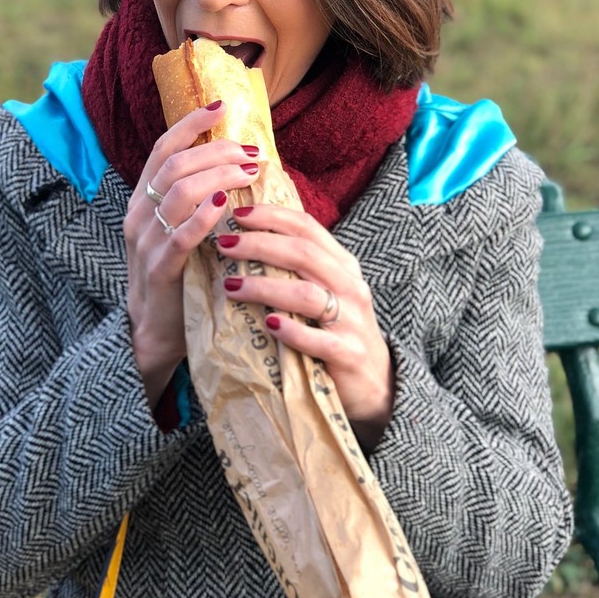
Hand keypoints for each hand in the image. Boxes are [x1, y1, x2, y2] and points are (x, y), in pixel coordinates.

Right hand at [124, 102, 261, 409]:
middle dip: (217, 151)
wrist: (157, 332)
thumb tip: (241, 161)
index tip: (222, 106)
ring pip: (179, 192)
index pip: (165, 148)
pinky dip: (202, 218)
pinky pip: (178, 237)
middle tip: (253, 153)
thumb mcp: (184, 229)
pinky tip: (224, 206)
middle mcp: (139, 214)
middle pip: (176, 165)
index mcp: (145, 199)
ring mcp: (146, 242)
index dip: (191, 124)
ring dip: (218, 176)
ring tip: (248, 172)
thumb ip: (201, 197)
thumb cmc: (181, 274)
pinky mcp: (159, 271)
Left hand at [218, 205, 394, 450]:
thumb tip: (246, 239)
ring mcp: (352, 320)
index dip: (272, 216)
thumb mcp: (326, 291)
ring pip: (306, 294)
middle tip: (224, 245)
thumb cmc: (338, 330)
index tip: (237, 215)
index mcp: (343, 264)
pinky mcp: (348, 354)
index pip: (307, 227)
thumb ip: (297, 268)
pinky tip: (267, 324)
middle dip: (259, 245)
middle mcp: (350, 286)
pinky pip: (317, 339)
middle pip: (303, 254)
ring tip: (230, 287)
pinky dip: (291, 331)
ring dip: (264, 288)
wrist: (375, 382)